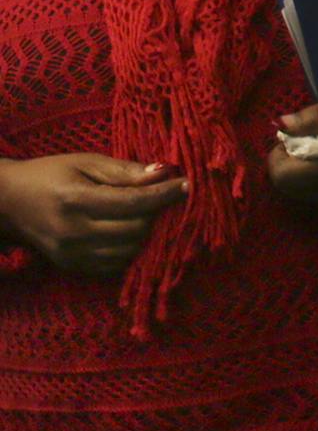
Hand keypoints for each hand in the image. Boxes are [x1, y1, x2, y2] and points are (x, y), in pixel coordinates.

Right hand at [0, 153, 186, 276]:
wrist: (9, 204)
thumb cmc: (50, 175)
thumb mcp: (85, 162)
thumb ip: (124, 170)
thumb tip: (165, 172)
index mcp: (75, 201)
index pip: (133, 203)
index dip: (165, 194)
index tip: (187, 184)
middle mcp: (73, 233)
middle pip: (136, 230)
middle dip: (159, 213)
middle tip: (170, 197)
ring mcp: (72, 255)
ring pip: (130, 251)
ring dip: (149, 233)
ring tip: (152, 213)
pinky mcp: (73, 268)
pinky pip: (116, 265)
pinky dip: (132, 249)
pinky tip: (135, 231)